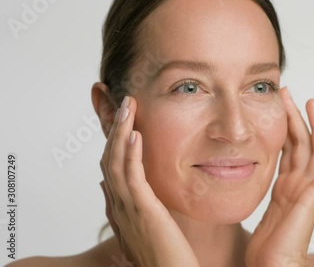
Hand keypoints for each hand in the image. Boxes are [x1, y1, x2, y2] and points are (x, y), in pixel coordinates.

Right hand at [99, 96, 199, 266]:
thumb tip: (110, 185)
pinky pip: (132, 177)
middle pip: (109, 159)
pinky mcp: (143, 211)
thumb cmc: (164, 256)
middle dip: (113, 128)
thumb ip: (129, 206)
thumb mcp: (142, 227)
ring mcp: (128, 208)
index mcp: (120, 207)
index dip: (111, 141)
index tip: (120, 119)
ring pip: (116, 162)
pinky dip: (131, 154)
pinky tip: (135, 134)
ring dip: (120, 132)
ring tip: (127, 106)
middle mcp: (119, 206)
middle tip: (123, 102)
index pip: (110, 167)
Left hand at [245, 87, 313, 266]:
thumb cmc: (263, 248)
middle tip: (290, 94)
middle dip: (296, 118)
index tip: (278, 106)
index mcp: (284, 187)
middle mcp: (298, 185)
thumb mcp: (253, 209)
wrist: (271, 266)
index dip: (285, 128)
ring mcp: (309, 190)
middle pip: (301, 144)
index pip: (287, 150)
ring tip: (311, 101)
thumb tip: (232, 173)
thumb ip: (253, 190)